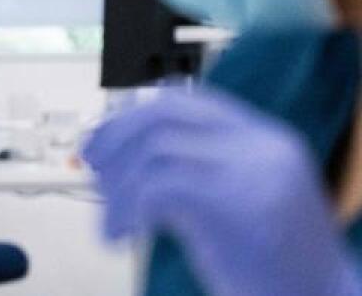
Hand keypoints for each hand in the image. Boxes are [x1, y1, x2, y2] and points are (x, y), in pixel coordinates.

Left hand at [83, 90, 361, 295]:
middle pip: (163, 112)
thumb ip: (194, 170)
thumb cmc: (275, 268)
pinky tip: (120, 235)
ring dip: (117, 187)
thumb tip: (122, 155)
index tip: (100, 140)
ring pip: (154, 150)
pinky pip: (159, 187)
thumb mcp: (236, 203)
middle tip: (91, 169)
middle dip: (114, 136)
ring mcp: (253, 171)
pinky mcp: (238, 204)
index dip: (130, 115)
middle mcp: (261, 145)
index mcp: (261, 138)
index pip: (182, 100)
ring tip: (111, 222)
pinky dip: (126, 209)